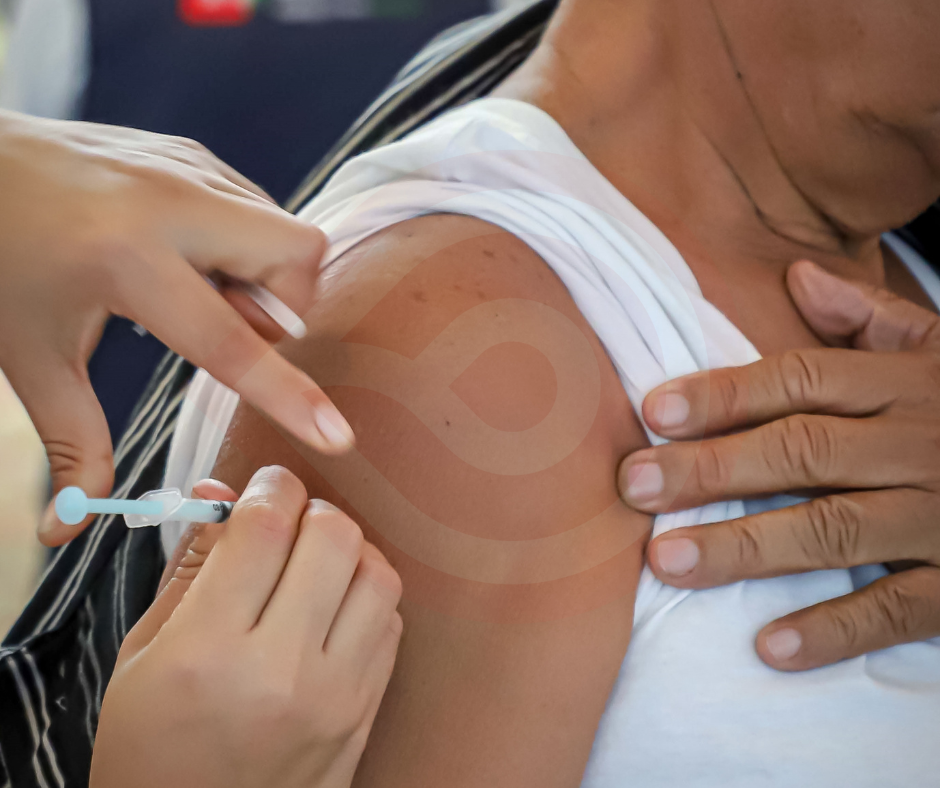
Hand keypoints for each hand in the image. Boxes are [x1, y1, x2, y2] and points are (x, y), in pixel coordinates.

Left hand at [0, 110, 354, 544]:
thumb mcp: (32, 356)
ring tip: (202, 294)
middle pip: (297, 257)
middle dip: (288, 306)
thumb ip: (71, 441)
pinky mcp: (191, 156)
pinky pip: (257, 208)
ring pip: (284, 230)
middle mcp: (170, 204)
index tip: (337, 436)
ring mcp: (186, 169)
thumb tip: (69, 524)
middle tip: (232, 327)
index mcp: (126, 261)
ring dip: (266, 278)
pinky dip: (245, 247)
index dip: (289, 397)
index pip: (231, 343)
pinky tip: (193, 261)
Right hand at [90, 467, 402, 787]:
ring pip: (378, 576)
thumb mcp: (143, 656)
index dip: (270, 486)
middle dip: (311, 512)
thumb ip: (191, 568)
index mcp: (208, 652)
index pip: (265, 528)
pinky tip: (332, 610)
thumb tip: (222, 492)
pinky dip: (366, 600)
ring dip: (349, 553)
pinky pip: (390, 624)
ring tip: (314, 566)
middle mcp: (281, 671)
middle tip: (288, 524)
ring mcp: (335, 697)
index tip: (266, 484)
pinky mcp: (363, 715)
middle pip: (334, 538)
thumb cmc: (150, 750)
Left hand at [618, 260, 939, 670]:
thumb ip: (871, 318)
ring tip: (668, 561)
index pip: (801, 379)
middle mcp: (919, 443)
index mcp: (904, 384)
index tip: (654, 411)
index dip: (725, 394)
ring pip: (834, 528)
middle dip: (711, 469)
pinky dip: (835, 628)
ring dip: (747, 547)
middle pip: (800, 450)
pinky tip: (769, 646)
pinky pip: (900, 608)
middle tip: (635, 487)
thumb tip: (797, 278)